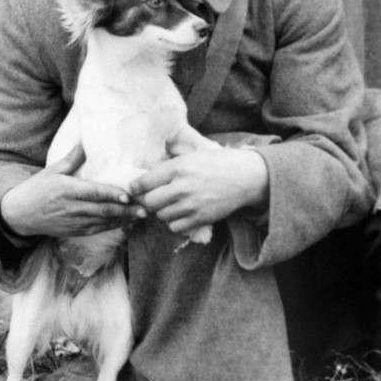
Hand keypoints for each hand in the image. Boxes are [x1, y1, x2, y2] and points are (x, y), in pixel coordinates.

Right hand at [0, 145, 145, 237]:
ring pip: (102, 222)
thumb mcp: (52, 170)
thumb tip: (85, 140)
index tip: (127, 195)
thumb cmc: (37, 188)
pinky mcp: (74, 231)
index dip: (111, 195)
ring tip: (141, 215)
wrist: (18, 214)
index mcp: (66, 189)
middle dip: (125, 210)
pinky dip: (113, 227)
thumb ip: (72, 158)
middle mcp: (71, 207)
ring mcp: (73, 221)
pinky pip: (97, 230)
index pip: (93, 193)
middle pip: (102, 210)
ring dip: (123, 219)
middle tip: (144, 208)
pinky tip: (127, 222)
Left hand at [129, 148, 268, 235]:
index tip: (134, 188)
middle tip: (152, 197)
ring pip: (161, 215)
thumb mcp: (194, 153)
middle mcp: (182, 186)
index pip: (144, 181)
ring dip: (162, 211)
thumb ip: (172, 160)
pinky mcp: (200, 218)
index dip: (135, 187)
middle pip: (150, 202)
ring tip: (169, 204)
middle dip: (148, 200)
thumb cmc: (219, 162)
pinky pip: (175, 227)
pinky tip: (180, 213)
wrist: (246, 177)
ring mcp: (191, 204)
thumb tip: (148, 169)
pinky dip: (174, 222)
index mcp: (178, 167)